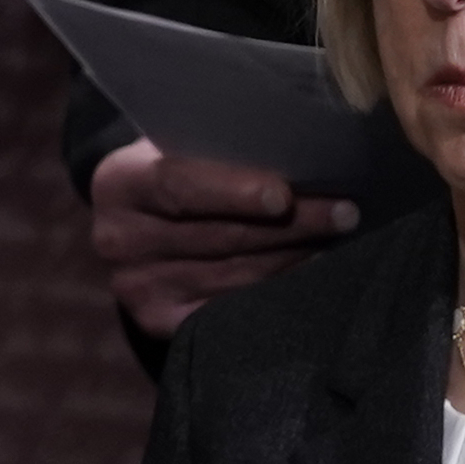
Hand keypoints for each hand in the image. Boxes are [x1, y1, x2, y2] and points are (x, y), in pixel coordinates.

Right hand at [89, 137, 359, 336]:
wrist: (140, 224)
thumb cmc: (179, 168)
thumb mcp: (182, 143)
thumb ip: (221, 143)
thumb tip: (304, 141)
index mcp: (119, 184)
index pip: (176, 186)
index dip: (231, 191)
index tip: (283, 195)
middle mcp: (118, 241)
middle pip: (219, 236)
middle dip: (290, 225)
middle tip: (346, 212)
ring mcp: (139, 288)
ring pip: (236, 275)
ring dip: (296, 256)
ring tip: (340, 238)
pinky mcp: (161, 323)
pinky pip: (233, 309)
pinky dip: (279, 288)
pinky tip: (313, 269)